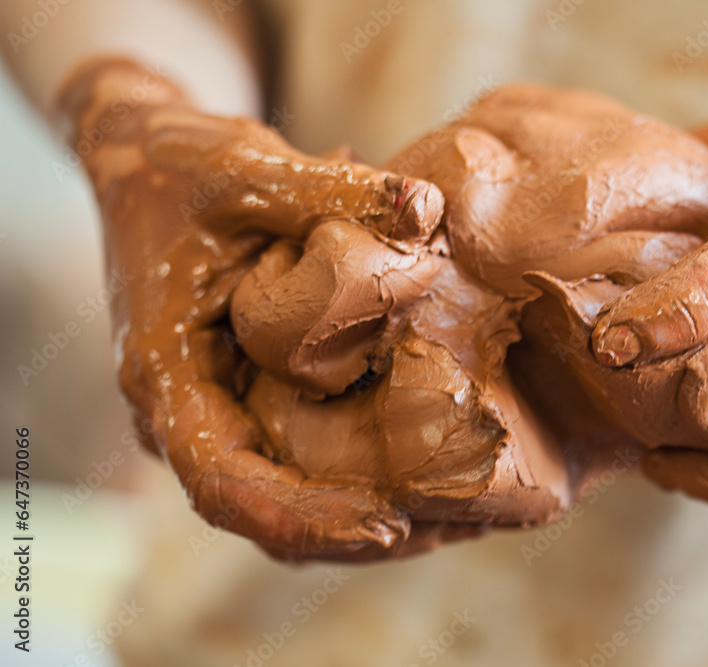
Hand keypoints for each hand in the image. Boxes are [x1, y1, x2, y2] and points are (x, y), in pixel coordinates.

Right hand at [60, 57, 456, 558]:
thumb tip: (430, 208)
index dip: (304, 516)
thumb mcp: (249, 170)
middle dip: (351, 532)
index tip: (388, 525)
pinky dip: (356, 479)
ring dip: (360, 517)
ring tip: (457, 514)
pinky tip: (430, 468)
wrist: (144, 157)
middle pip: (262, 513)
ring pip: (281, 500)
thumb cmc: (181, 165)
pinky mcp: (244, 395)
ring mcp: (214, 407)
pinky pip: (295, 461)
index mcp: (166, 372)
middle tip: (453, 525)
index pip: (222, 483)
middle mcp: (183, 408)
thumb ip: (333, 191)